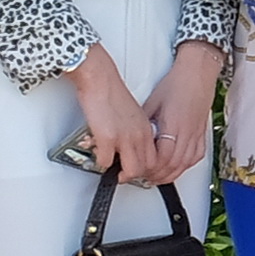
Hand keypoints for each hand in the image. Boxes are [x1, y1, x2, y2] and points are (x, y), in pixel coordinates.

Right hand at [70, 51, 160, 181]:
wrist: (101, 80)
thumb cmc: (113, 93)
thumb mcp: (134, 113)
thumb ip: (136, 129)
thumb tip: (131, 144)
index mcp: (146, 128)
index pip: (156, 157)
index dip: (148, 168)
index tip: (139, 170)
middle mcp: (139, 135)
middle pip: (147, 167)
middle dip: (135, 175)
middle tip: (124, 175)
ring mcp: (125, 138)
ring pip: (132, 170)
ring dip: (121, 174)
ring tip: (113, 171)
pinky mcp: (107, 138)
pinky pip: (106, 162)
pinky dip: (101, 163)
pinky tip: (98, 157)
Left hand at [148, 48, 219, 187]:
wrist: (197, 73)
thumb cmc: (177, 83)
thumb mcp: (152, 102)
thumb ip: (144, 122)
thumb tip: (132, 136)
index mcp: (172, 124)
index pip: (162, 156)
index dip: (149, 167)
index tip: (137, 169)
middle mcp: (186, 131)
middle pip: (172, 164)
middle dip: (157, 175)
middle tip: (144, 178)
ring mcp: (196, 134)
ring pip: (185, 164)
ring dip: (170, 174)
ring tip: (157, 178)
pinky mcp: (201, 133)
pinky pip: (196, 157)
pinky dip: (185, 166)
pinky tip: (177, 168)